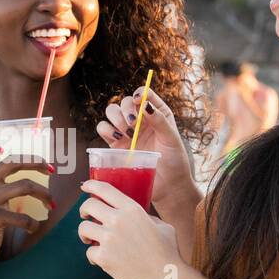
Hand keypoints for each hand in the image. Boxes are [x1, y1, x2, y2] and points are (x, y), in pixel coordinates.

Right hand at [0, 139, 52, 269]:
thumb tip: (29, 174)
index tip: (2, 149)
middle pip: (12, 162)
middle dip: (36, 162)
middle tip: (51, 170)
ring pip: (25, 186)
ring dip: (44, 195)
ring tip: (51, 204)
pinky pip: (23, 216)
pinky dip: (33, 223)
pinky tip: (33, 227)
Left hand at [77, 178, 180, 278]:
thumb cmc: (168, 254)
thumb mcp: (162, 226)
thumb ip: (145, 217)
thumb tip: (132, 217)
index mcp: (132, 209)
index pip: (104, 189)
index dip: (91, 185)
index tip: (85, 187)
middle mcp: (118, 220)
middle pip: (88, 205)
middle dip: (84, 211)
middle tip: (86, 217)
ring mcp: (109, 239)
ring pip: (83, 228)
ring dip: (85, 234)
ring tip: (92, 241)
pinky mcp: (104, 257)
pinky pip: (89, 252)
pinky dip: (93, 257)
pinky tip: (101, 262)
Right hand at [96, 86, 194, 212]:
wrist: (167, 185)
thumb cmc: (174, 161)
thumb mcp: (171, 138)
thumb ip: (159, 120)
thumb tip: (145, 104)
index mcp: (156, 113)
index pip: (144, 94)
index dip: (139, 93)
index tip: (139, 101)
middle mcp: (140, 120)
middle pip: (124, 102)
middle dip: (126, 109)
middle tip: (133, 123)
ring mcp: (126, 131)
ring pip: (111, 112)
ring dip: (115, 118)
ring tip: (127, 133)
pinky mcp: (116, 144)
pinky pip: (103, 129)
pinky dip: (106, 130)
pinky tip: (118, 139)